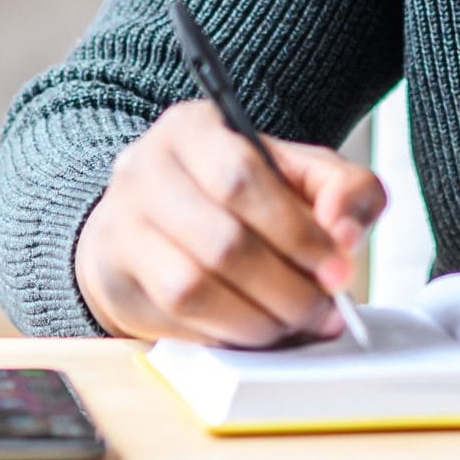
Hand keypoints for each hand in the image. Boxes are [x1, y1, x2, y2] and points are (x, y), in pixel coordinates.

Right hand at [75, 100, 385, 346]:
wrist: (159, 219)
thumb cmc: (238, 196)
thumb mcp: (299, 174)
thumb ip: (345, 190)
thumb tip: (345, 233)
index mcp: (194, 128)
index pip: (242, 178)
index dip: (297, 232)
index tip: (338, 268)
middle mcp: (146, 169)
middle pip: (223, 241)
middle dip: (287, 287)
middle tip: (323, 308)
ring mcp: (122, 223)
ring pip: (194, 285)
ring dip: (258, 317)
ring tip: (293, 323)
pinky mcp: (113, 274)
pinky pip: (175, 316)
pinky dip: (226, 330)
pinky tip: (254, 329)